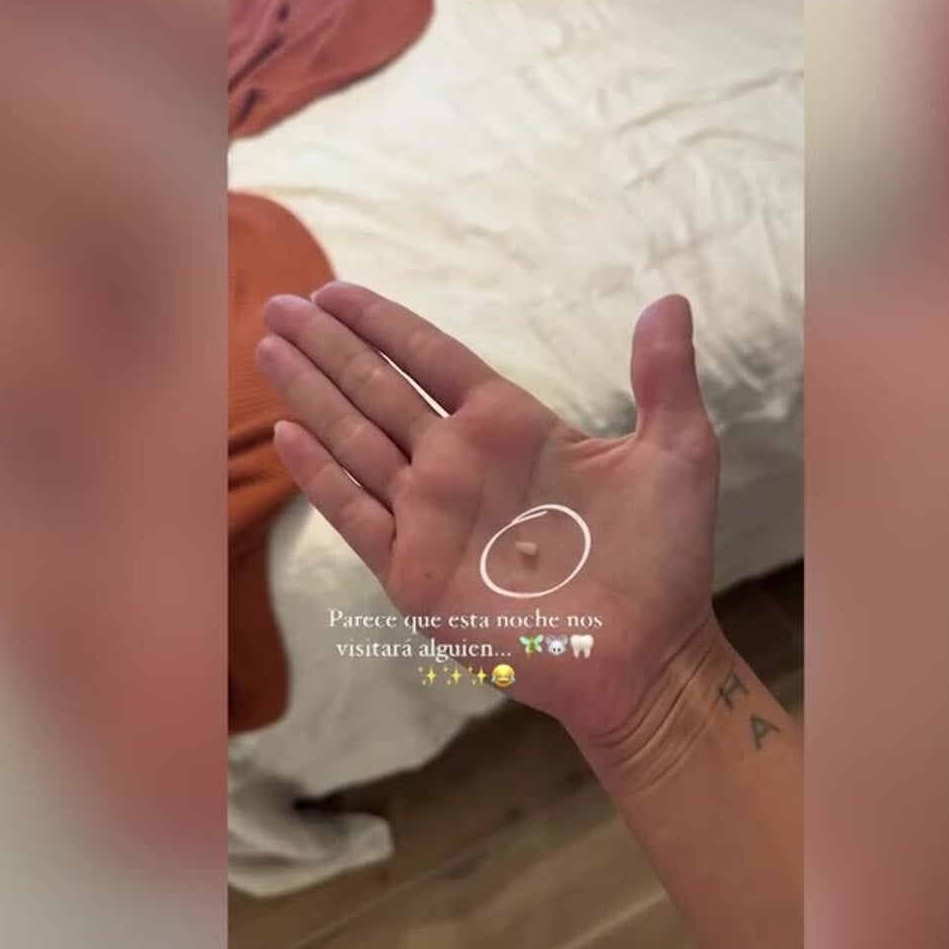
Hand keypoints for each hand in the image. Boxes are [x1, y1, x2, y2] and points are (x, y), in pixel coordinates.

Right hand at [256, 284, 721, 741]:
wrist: (648, 658)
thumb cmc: (667, 562)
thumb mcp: (679, 454)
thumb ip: (665, 377)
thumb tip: (673, 300)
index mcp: (512, 427)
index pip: (432, 359)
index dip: (384, 324)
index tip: (338, 290)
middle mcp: (461, 465)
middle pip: (378, 389)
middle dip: (328, 346)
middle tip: (279, 303)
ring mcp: (432, 518)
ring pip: (355, 439)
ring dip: (311, 393)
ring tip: (269, 346)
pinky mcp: (416, 573)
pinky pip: (357, 513)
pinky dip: (321, 475)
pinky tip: (288, 433)